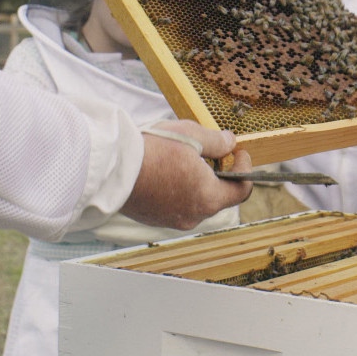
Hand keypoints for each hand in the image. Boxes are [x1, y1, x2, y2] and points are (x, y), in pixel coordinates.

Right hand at [122, 120, 252, 230]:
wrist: (112, 168)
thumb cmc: (153, 151)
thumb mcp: (191, 135)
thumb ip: (217, 141)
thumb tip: (230, 142)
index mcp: (208, 198)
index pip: (242, 191)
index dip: (244, 168)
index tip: (238, 152)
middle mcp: (193, 215)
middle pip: (218, 195)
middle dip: (218, 173)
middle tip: (209, 151)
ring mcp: (172, 220)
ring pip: (195, 200)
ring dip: (196, 182)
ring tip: (182, 158)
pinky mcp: (154, 218)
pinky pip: (175, 205)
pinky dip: (177, 190)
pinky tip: (165, 170)